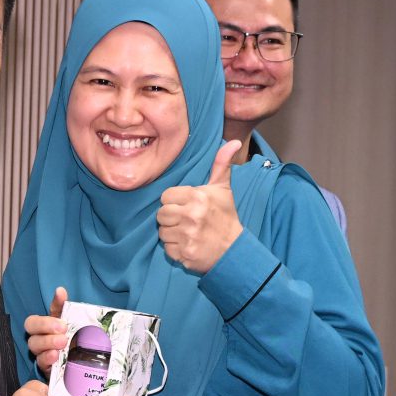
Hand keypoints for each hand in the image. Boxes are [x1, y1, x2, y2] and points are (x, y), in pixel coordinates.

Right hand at [26, 288, 70, 376]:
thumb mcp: (74, 323)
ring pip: (34, 345)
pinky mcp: (46, 369)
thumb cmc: (77, 340)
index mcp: (45, 326)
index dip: (44, 312)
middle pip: (30, 328)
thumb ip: (64, 308)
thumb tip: (60, 290)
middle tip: (62, 328)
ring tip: (62, 342)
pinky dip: (47, 358)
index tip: (59, 315)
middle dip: (45, 326)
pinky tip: (56, 356)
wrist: (85, 364)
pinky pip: (41, 363)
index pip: (35, 318)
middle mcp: (40, 338)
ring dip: (47, 342)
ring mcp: (41, 354)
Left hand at [155, 142, 241, 273]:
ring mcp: (187, 236)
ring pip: (162, 232)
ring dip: (172, 234)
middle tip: (186, 221)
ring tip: (187, 233)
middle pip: (161, 214)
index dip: (174, 202)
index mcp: (197, 197)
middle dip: (171, 218)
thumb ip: (221, 164)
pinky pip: (167, 249)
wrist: (234, 249)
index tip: (186, 207)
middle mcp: (191, 215)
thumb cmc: (225, 216)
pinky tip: (188, 245)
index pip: (165, 196)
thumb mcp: (223, 189)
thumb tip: (234, 141)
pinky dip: (175, 249)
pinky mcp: (184, 253)